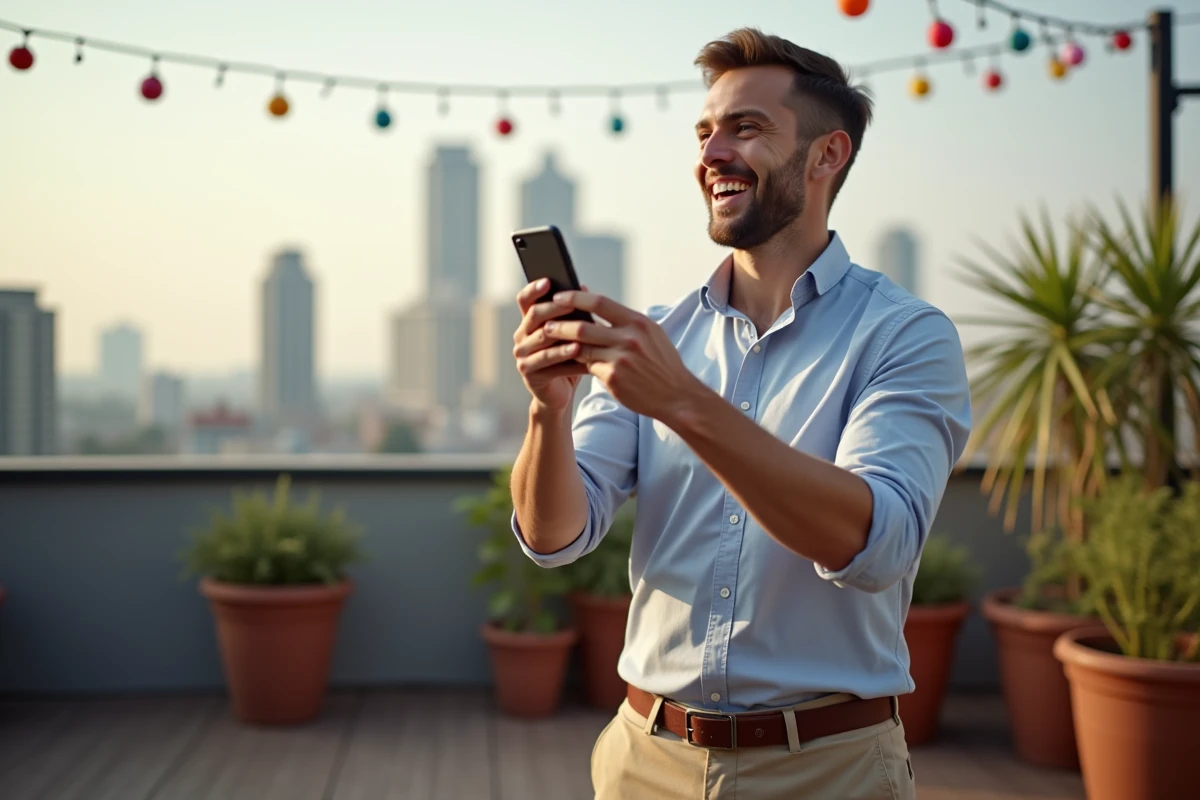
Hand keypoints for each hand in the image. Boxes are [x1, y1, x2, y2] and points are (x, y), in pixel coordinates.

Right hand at [512, 278, 590, 411]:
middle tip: (572, 303)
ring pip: (542, 339)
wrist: (561, 393)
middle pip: (534, 316)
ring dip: (563, 333)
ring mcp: (522, 356)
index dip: (533, 289)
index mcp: (529, 323)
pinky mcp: (529, 374)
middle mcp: (521, 337)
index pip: (525, 300)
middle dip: (554, 308)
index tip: (548, 280)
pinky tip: (580, 351)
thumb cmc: (568, 358)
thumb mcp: (572, 334)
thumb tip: (584, 287)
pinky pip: (548, 361)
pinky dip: (565, 356)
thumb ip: (573, 313)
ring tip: (581, 328)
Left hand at [542, 290, 703, 420]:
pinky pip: (587, 367)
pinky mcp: (613, 377)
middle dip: (561, 323)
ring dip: (562, 344)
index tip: (560, 296)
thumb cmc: (662, 364)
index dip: (576, 298)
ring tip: (549, 341)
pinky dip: (574, 363)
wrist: (676, 395)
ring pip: (581, 347)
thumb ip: (627, 321)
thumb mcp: (651, 335)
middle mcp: (629, 337)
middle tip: (545, 322)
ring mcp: (621, 358)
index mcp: (638, 322)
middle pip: (585, 325)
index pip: (601, 302)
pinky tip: (563, 362)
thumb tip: (600, 304)